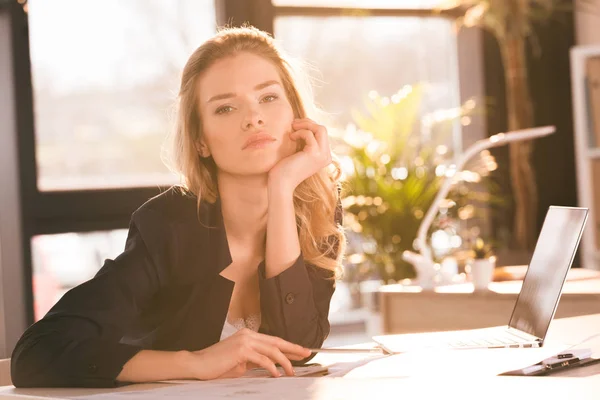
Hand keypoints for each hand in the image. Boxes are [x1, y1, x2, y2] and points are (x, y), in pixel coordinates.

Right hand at [187, 328, 310, 379]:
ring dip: (285, 362)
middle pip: (277, 342)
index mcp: (249, 335)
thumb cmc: (218, 366)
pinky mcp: (241, 350)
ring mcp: (245, 341)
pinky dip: (272, 367)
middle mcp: (248, 334)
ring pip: (272, 350)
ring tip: (292, 372)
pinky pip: (262, 359)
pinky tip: (276, 374)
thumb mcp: (241, 363)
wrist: (199, 365)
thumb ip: (256, 361)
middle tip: (306, 354)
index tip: (301, 351)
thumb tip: (272, 365)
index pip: (273, 340)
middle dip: (293, 349)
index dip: (289, 346)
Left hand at [268, 118, 331, 191]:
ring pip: (320, 129)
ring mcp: (322, 155)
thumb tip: (305, 124)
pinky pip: (309, 134)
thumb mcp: (299, 153)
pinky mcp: (314, 153)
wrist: (281, 184)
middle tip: (293, 124)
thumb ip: (306, 142)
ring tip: (292, 128)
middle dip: (308, 123)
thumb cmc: (286, 169)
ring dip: (304, 125)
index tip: (296, 126)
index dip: (310, 126)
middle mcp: (327, 157)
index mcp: (324, 157)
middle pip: (323, 129)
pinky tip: (291, 137)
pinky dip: (299, 132)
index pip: (322, 134)